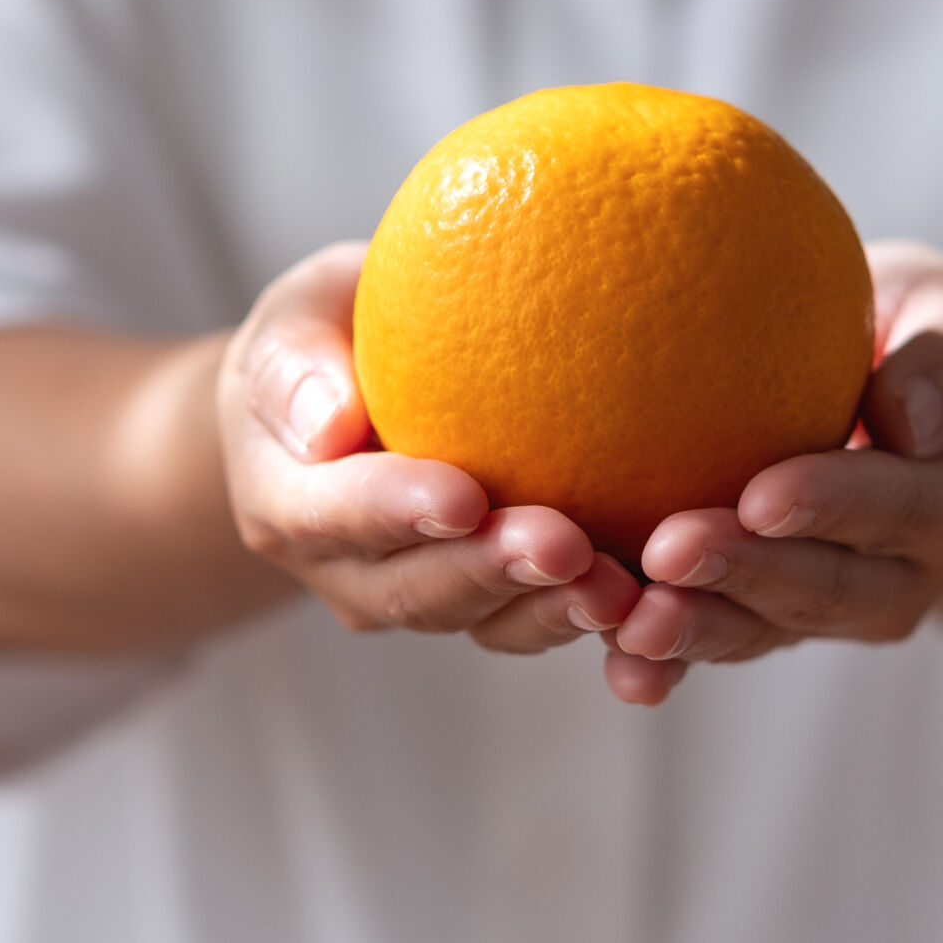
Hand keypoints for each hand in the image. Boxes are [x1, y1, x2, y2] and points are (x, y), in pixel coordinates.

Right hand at [218, 243, 641, 651]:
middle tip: (565, 546)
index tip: (463, 496)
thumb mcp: (292, 323)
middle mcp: (347, 568)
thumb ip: (298, 364)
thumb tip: (329, 423)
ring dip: (550, 609)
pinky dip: (589, 616)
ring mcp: (417, 593)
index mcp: (286, 498)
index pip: (334, 513)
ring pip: (482, 619)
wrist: (333, 406)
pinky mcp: (485, 599)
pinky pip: (534, 619)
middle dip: (492, 573)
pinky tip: (657, 595)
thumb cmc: (318, 340)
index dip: (397, 512)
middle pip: (416, 588)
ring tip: (621, 589)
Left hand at [605, 241, 942, 705]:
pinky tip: (614, 662)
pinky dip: (666, 659)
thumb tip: (905, 414)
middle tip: (668, 551)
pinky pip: (717, 640)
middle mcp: (904, 576)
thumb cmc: (923, 331)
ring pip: (764, 630)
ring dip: (696, 628)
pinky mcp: (769, 617)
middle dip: (746, 576)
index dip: (832, 505)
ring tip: (629, 619)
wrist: (907, 407)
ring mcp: (833, 610)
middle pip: (826, 587)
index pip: (901, 506)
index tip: (761, 495)